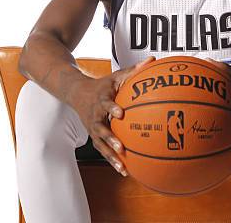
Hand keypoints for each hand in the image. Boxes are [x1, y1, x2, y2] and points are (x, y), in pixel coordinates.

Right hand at [70, 57, 154, 175]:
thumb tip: (153, 60)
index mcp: (101, 100)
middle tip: (121, 146)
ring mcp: (93, 128)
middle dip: (110, 138)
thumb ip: (134, 70)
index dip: (112, 108)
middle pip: (101, 128)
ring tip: (122, 166)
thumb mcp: (115, 76)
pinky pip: (103, 150)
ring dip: (110, 155)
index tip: (120, 113)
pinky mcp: (94, 137)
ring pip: (101, 144)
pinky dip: (112, 160)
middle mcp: (95, 115)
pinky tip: (124, 171)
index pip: (106, 104)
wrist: (77, 93)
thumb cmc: (102, 85)